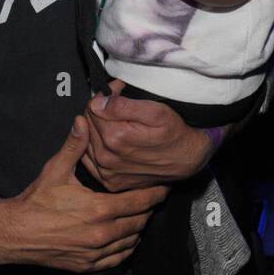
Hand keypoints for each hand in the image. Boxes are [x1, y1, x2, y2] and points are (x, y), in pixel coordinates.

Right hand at [0, 114, 165, 270]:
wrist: (14, 234)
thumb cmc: (35, 202)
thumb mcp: (55, 170)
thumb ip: (74, 145)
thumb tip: (83, 120)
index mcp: (99, 209)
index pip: (139, 201)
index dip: (155, 193)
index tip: (164, 185)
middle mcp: (102, 233)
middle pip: (140, 221)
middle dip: (149, 208)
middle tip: (155, 197)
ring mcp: (95, 252)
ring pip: (131, 240)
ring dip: (139, 227)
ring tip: (142, 214)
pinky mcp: (87, 265)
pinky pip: (118, 259)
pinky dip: (126, 247)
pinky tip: (127, 237)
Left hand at [81, 80, 214, 192]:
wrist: (186, 159)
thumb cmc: (174, 133)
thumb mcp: (155, 112)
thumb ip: (123, 106)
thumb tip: (98, 102)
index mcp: (115, 137)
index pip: (92, 107)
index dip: (106, 96)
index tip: (119, 92)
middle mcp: (107, 157)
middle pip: (87, 124)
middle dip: (100, 111)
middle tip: (120, 106)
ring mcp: (107, 172)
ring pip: (86, 141)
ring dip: (98, 129)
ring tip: (119, 123)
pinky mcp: (110, 181)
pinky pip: (91, 160)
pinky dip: (97, 148)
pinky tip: (112, 142)